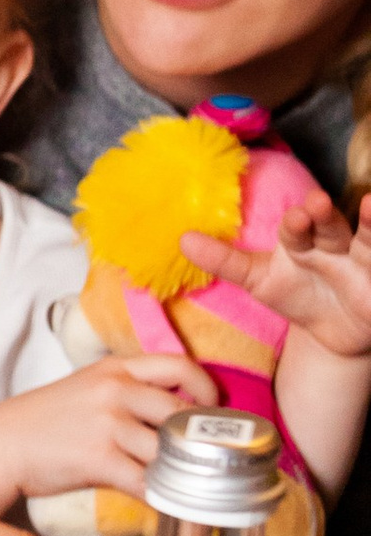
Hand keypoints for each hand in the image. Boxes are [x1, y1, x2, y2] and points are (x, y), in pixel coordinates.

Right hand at [0, 349, 219, 500]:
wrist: (2, 444)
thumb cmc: (47, 419)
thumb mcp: (87, 386)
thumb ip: (127, 389)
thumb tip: (176, 409)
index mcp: (115, 368)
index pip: (178, 364)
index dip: (205, 387)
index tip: (211, 408)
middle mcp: (115, 390)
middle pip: (180, 411)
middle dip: (198, 438)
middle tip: (205, 454)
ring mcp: (107, 424)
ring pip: (167, 449)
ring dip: (182, 470)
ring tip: (190, 482)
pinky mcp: (98, 459)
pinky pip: (146, 481)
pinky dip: (162, 496)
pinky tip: (167, 502)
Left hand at [185, 198, 370, 359]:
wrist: (333, 331)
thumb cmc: (296, 294)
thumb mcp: (259, 280)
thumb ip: (224, 261)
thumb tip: (182, 239)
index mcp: (302, 241)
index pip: (297, 228)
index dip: (298, 222)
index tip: (295, 214)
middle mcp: (335, 244)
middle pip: (333, 227)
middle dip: (326, 217)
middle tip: (317, 204)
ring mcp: (363, 261)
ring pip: (368, 239)